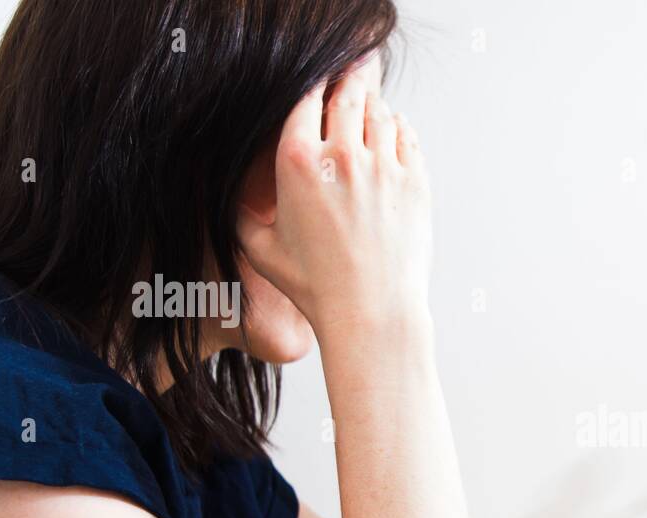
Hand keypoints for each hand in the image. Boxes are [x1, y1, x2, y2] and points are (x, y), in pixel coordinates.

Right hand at [237, 61, 431, 344]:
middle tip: (348, 76)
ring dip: (371, 105)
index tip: (314, 88)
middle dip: (346, 81)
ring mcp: (384, 167)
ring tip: (366, 105)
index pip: (304, 97)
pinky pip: (406, 136)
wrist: (371, 312)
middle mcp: (342, 157)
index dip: (311, 86)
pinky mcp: (415, 182)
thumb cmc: (313, 287)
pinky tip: (391, 130)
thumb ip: (240, 210)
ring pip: (379, 112)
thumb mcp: (259, 248)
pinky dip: (397, 127)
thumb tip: (231, 192)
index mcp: (298, 164)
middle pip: (345, 95)